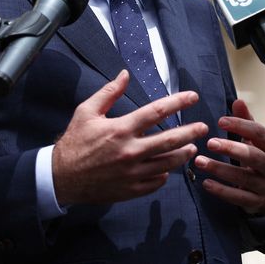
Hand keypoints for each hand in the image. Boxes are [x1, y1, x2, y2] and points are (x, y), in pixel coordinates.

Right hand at [52, 70, 207, 205]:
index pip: (156, 112)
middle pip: (170, 140)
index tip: (192, 97)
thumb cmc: (74, 141)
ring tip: (191, 148)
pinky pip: (157, 182)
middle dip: (190, 132)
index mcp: (120, 129)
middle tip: (202, 127)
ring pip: (168, 163)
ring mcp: (132, 173)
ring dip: (183, 154)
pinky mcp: (131, 189)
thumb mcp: (87, 111)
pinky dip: (165, 174)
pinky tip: (167, 168)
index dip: (177, 102)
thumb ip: (109, 92)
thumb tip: (125, 74)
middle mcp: (130, 151)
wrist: (61, 177)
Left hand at [193, 99, 264, 214]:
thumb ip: (246, 121)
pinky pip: (238, 197)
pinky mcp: (256, 202)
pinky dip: (222, 191)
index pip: (260, 133)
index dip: (241, 125)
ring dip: (220, 169)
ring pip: (244, 178)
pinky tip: (206, 183)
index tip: (220, 121)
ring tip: (199, 161)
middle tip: (209, 142)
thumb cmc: (259, 159)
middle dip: (231, 149)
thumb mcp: (256, 141)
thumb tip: (238, 101)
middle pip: (254, 156)